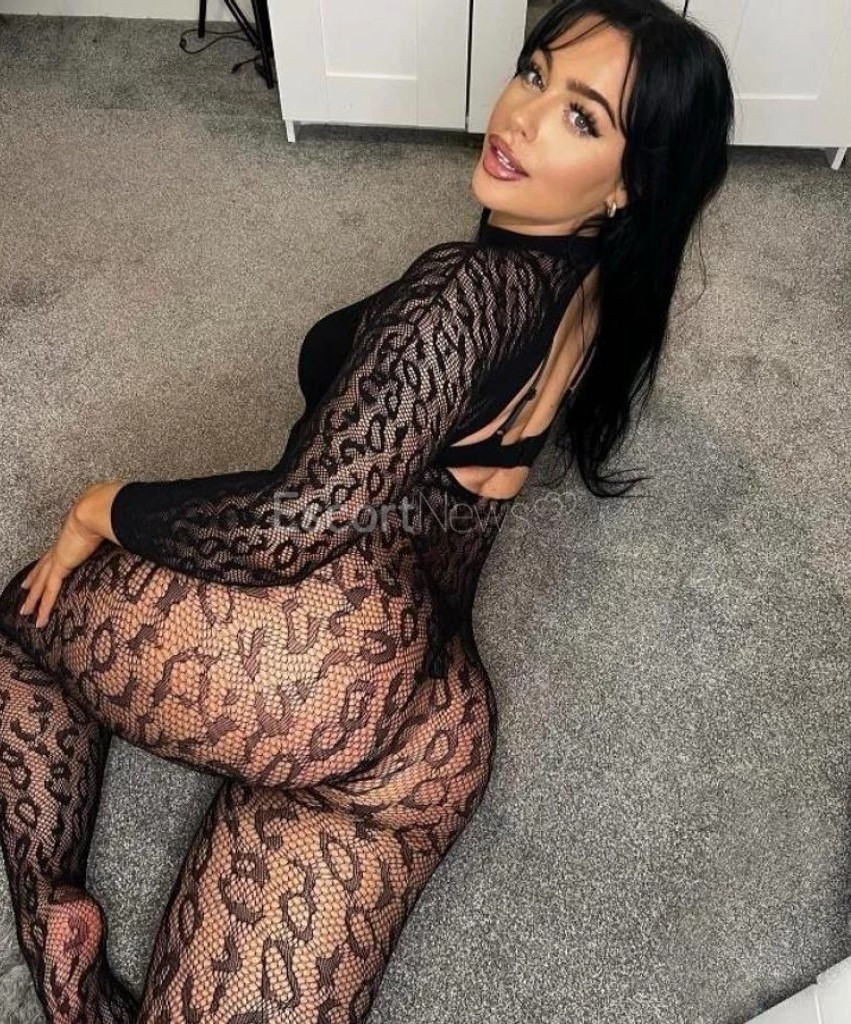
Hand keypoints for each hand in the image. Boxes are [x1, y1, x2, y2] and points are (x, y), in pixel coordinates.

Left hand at [19, 482, 120, 627]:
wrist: (97, 509)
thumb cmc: (106, 511)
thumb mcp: (112, 524)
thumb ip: (119, 532)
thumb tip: (134, 532)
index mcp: (72, 535)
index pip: (56, 553)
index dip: (48, 561)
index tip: (43, 567)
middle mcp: (62, 546)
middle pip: (42, 567)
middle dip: (33, 580)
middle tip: (25, 589)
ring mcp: (58, 557)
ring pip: (40, 582)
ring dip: (33, 598)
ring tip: (25, 610)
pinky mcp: (60, 566)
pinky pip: (49, 591)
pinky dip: (44, 607)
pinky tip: (40, 619)